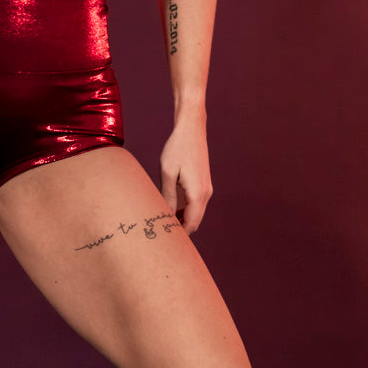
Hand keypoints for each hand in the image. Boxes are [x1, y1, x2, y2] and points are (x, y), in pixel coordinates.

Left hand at [160, 105, 212, 234]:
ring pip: (196, 213)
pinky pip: (196, 204)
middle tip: (161, 231)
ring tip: (163, 220)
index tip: (163, 238)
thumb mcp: (167, 172)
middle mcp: (206, 194)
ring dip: (182, 219)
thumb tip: (165, 215)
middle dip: (180, 229)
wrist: (191, 129)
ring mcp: (206, 188)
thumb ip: (167, 196)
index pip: (190, 224)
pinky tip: (171, 207)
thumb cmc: (177, 148)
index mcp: (197, 194)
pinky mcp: (204, 183)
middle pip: (195, 221)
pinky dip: (186, 210)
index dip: (178, 234)